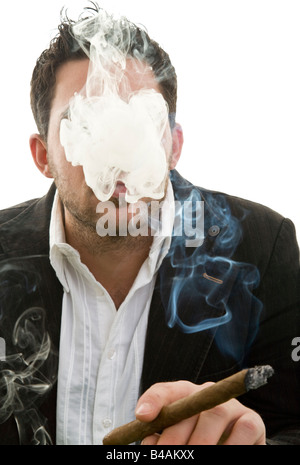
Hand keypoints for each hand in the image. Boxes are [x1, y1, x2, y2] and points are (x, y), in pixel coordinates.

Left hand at [135, 380, 265, 444]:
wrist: (234, 445)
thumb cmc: (196, 443)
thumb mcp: (178, 440)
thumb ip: (161, 439)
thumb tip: (150, 441)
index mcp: (184, 396)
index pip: (166, 391)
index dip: (153, 401)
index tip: (142, 416)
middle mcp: (208, 394)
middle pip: (190, 406)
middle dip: (175, 437)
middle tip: (168, 456)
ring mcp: (231, 405)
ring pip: (216, 414)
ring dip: (203, 442)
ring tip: (191, 458)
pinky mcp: (252, 421)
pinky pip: (244, 430)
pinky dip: (231, 445)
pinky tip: (220, 453)